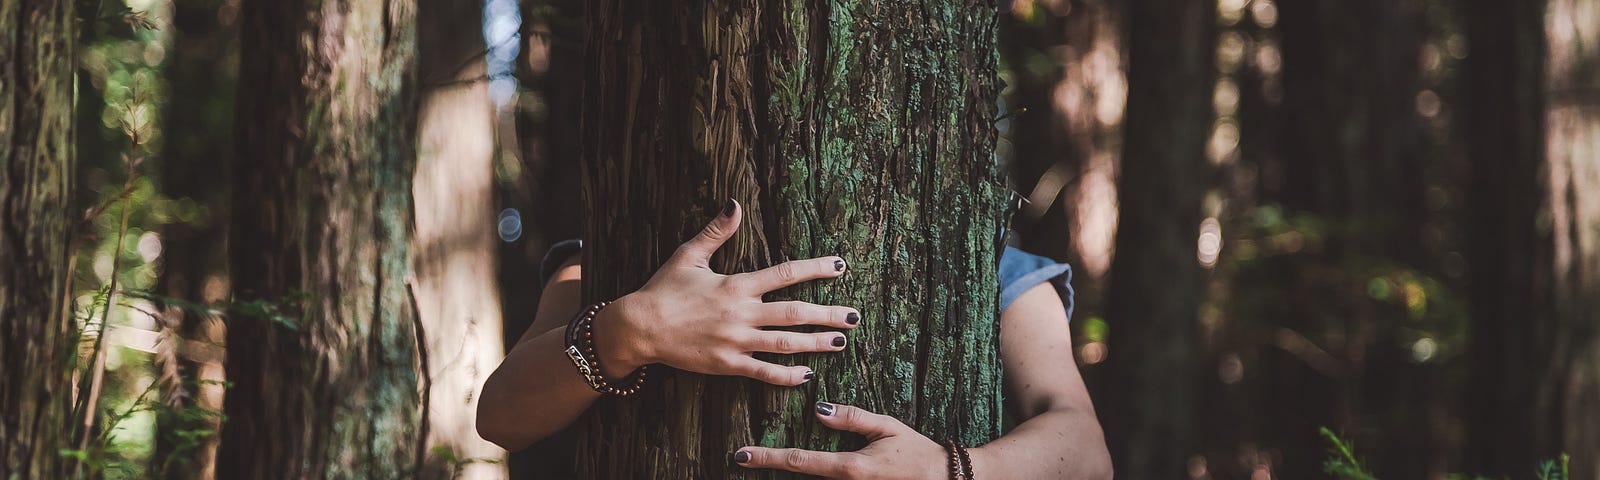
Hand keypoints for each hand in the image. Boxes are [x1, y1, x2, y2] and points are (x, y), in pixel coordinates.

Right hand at [593, 199, 860, 385]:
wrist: (639, 328)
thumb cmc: (663, 289)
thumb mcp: (689, 254)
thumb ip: (717, 231)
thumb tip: (735, 203)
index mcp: (736, 285)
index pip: (785, 274)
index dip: (815, 269)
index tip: (840, 266)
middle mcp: (741, 314)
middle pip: (794, 313)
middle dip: (827, 314)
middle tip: (854, 317)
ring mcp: (736, 342)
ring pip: (785, 344)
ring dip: (815, 343)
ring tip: (840, 342)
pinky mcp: (727, 365)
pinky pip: (763, 372)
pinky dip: (786, 375)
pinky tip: (806, 375)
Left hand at [733, 402, 947, 479]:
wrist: (942, 479)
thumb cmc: (915, 452)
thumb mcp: (887, 428)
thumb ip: (853, 418)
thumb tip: (820, 408)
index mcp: (850, 467)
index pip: (799, 461)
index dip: (767, 458)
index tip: (741, 455)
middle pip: (798, 478)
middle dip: (771, 469)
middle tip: (744, 458)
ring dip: (789, 471)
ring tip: (763, 460)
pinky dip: (811, 475)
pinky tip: (795, 466)